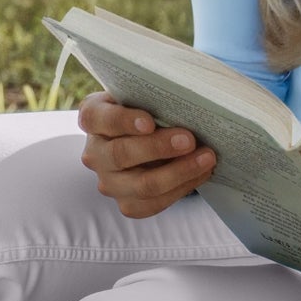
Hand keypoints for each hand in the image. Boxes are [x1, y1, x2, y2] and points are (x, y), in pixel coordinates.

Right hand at [78, 92, 216, 219]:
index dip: (123, 121)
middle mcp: (95, 153)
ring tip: (206, 158)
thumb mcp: (142, 96)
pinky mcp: (127, 203)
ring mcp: (108, 182)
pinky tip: (202, 173)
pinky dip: (182, 188)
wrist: (144, 139)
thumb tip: (190, 97)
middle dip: (158, 147)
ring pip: (141, 185)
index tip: (149, 122)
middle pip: (121, 155)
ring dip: (179, 172)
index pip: (98, 118)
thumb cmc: (146, 110)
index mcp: (93, 118)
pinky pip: (154, 203)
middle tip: (189, 139)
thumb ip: (153, 97)